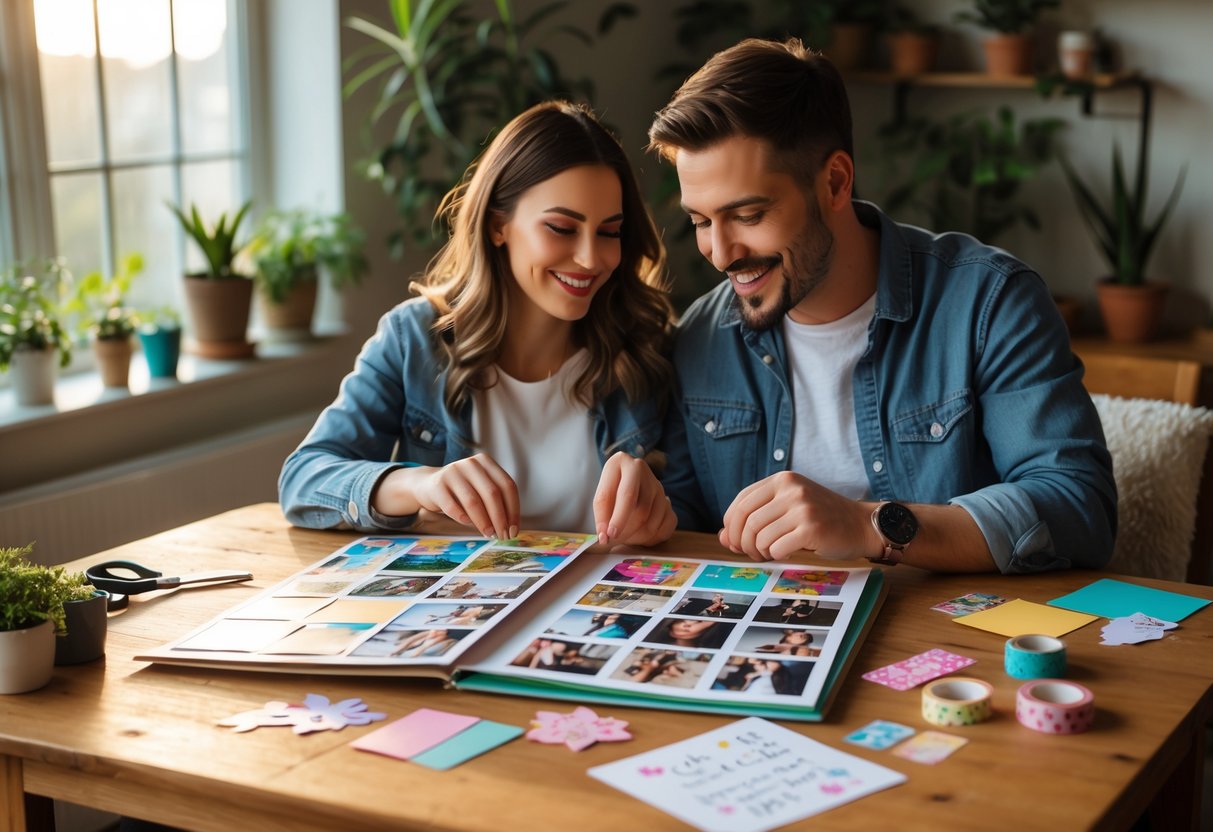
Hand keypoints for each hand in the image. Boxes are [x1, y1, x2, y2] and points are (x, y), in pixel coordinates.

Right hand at [375, 453, 519, 538]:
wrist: (428, 485)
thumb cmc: (461, 491)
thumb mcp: (480, 489)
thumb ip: (495, 502)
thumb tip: (510, 528)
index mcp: (486, 462)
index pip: (507, 486)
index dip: (513, 510)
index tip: (514, 529)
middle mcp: (471, 464)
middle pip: (492, 494)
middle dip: (500, 519)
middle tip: (503, 536)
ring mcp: (453, 472)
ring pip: (473, 501)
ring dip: (483, 522)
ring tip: (488, 534)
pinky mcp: (437, 484)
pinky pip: (453, 506)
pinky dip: (463, 519)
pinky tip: (468, 524)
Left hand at [592, 451, 676, 545]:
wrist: (625, 486)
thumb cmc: (609, 491)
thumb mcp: (601, 498)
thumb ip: (602, 516)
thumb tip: (605, 537)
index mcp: (622, 462)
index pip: (627, 494)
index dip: (618, 518)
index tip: (609, 535)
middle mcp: (643, 470)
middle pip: (642, 508)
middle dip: (627, 529)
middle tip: (615, 540)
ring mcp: (658, 486)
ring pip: (652, 520)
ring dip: (636, 536)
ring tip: (623, 537)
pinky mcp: (668, 503)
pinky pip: (665, 526)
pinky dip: (651, 538)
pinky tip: (639, 536)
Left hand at [719, 471, 877, 560]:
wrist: (860, 525)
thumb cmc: (820, 519)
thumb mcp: (786, 510)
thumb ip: (755, 519)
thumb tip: (723, 538)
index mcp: (782, 479)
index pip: (741, 502)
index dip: (731, 525)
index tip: (735, 540)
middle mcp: (791, 489)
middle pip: (747, 521)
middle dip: (742, 543)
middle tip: (751, 553)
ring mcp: (802, 507)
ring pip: (759, 536)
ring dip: (758, 552)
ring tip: (768, 554)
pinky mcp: (811, 528)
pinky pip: (776, 548)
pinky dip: (775, 555)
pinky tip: (784, 553)